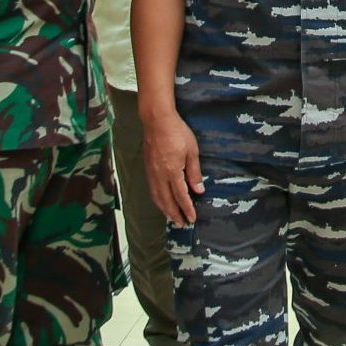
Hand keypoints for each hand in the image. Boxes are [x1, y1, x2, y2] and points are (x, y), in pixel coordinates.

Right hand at [144, 108, 204, 226]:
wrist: (156, 121)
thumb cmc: (177, 132)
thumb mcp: (192, 151)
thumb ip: (194, 172)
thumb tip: (198, 190)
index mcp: (172, 172)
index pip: (181, 196)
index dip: (187, 209)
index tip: (192, 219)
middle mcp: (159, 176)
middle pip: (167, 201)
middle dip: (175, 214)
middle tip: (181, 224)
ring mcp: (151, 173)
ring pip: (157, 197)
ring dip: (165, 210)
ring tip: (172, 218)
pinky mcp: (147, 169)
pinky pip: (152, 190)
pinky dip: (157, 200)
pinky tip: (161, 202)